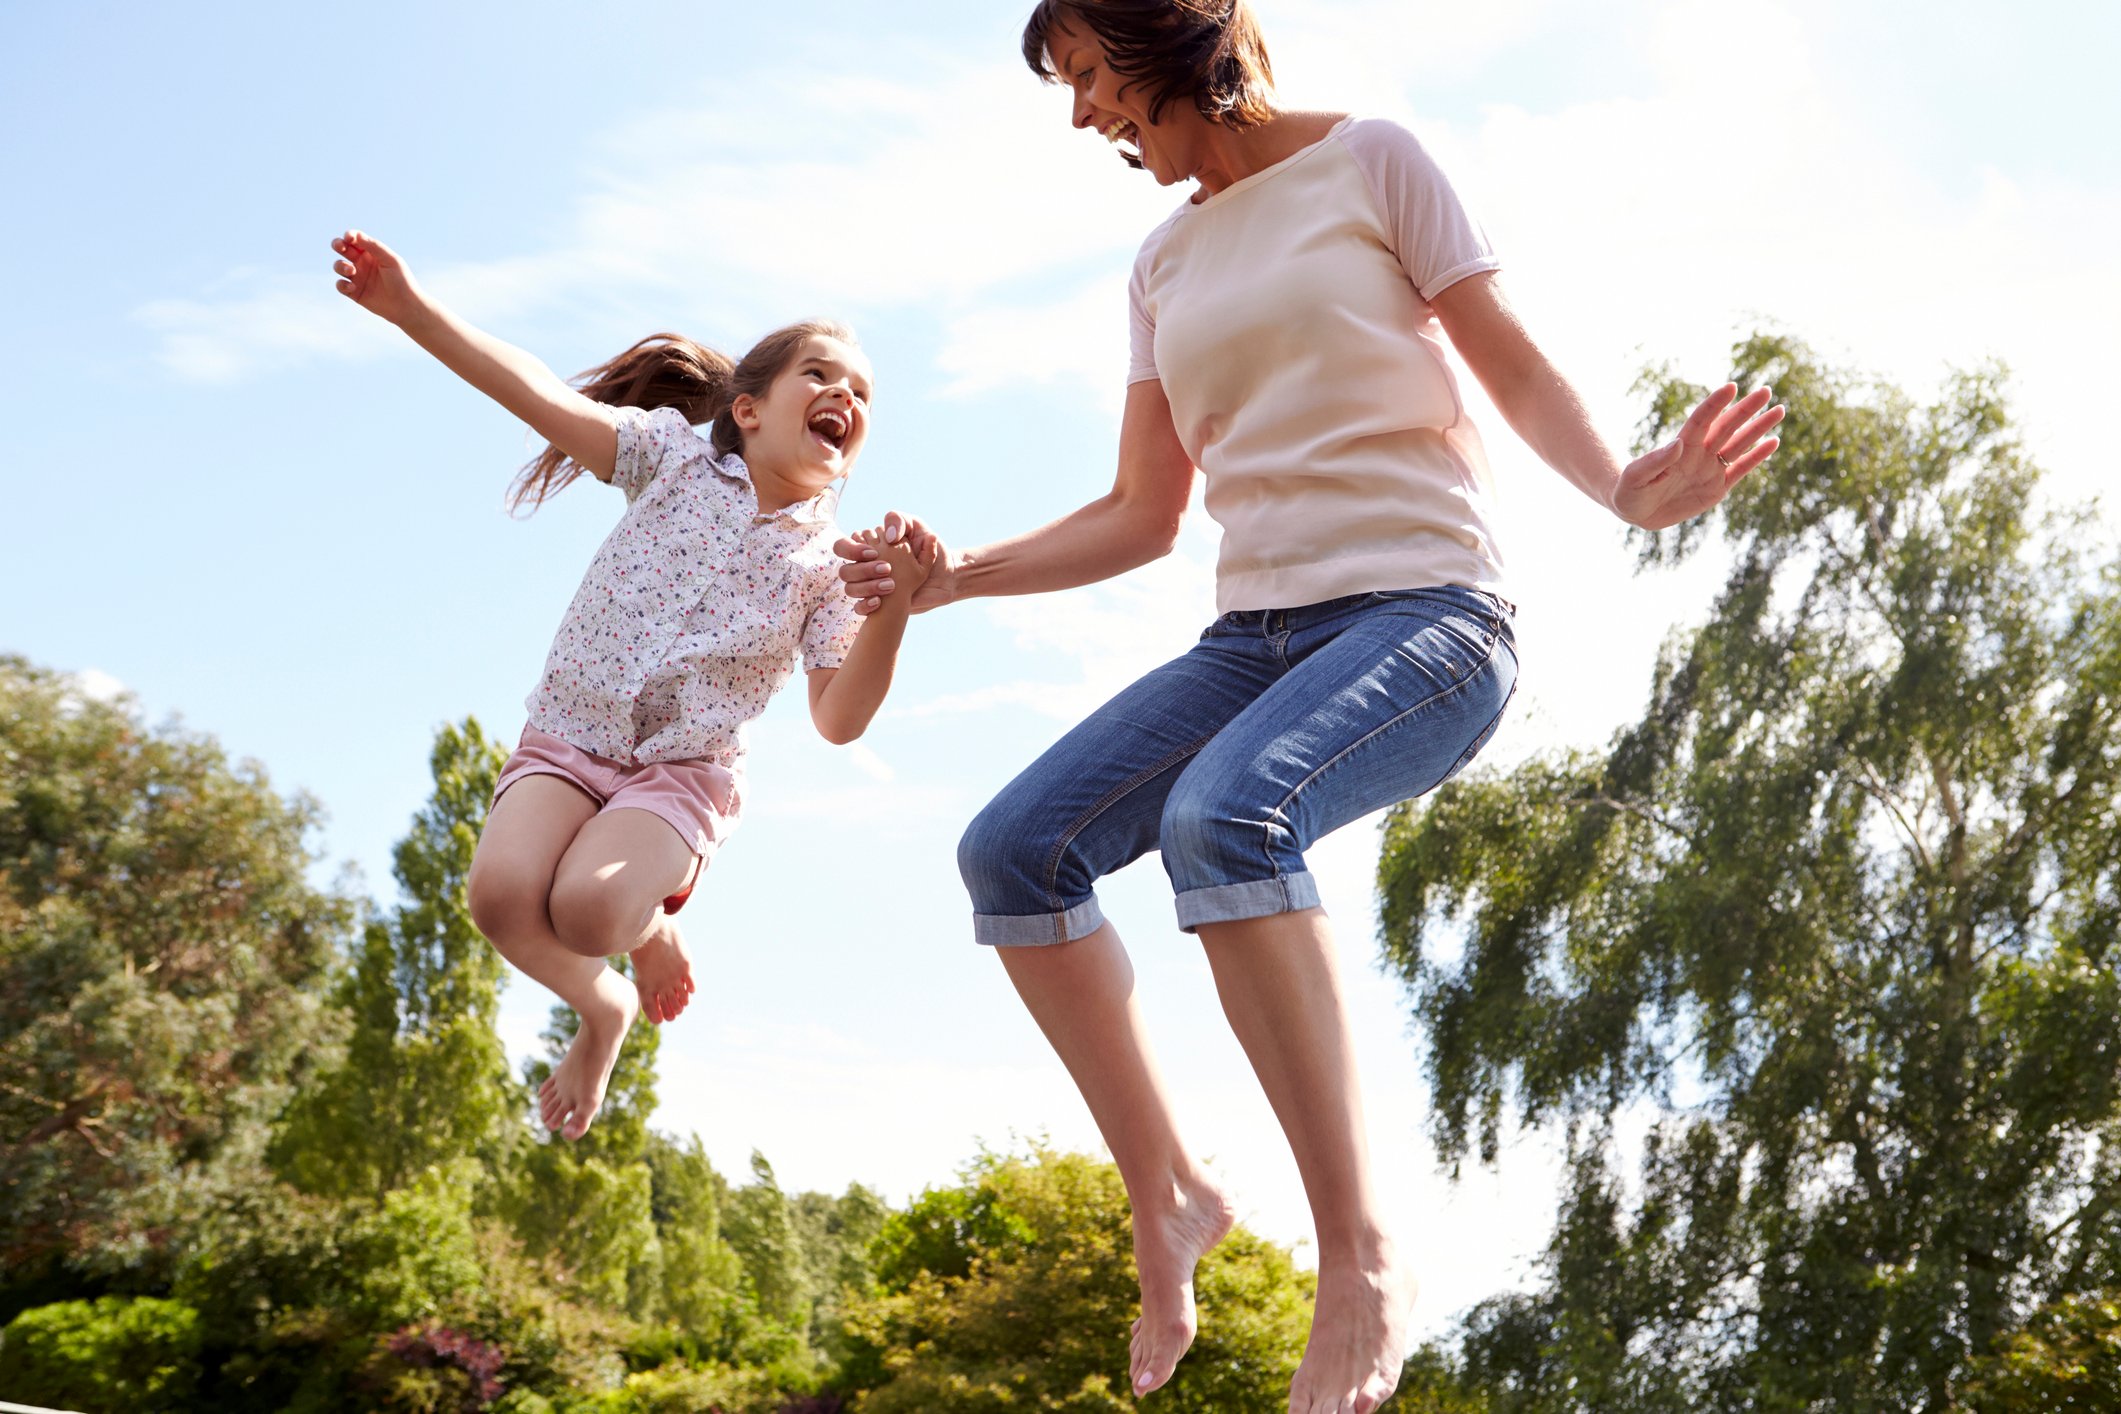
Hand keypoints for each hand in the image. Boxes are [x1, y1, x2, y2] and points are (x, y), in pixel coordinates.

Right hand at [330, 229, 426, 328]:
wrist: (406, 306)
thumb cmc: (402, 281)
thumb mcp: (391, 260)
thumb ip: (375, 247)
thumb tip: (357, 235)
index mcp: (372, 253)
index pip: (357, 239)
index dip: (350, 236)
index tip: (348, 238)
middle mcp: (363, 263)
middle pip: (343, 249)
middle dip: (338, 245)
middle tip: (340, 247)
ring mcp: (358, 277)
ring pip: (339, 266)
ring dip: (340, 266)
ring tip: (351, 271)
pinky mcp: (354, 292)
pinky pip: (340, 285)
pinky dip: (342, 284)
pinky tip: (352, 287)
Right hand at [835, 510, 954, 615]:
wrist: (947, 575)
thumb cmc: (930, 550)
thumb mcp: (918, 529)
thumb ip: (899, 522)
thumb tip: (888, 537)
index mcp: (871, 547)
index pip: (845, 546)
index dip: (854, 550)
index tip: (874, 553)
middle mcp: (867, 567)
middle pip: (845, 570)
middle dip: (862, 569)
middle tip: (886, 569)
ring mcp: (871, 586)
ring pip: (850, 588)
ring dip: (866, 587)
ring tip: (890, 586)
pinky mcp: (879, 603)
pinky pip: (859, 608)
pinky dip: (866, 606)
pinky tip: (880, 602)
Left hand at [1611, 384, 1784, 530]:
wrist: (1635, 511)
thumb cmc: (1629, 491)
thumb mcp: (1635, 477)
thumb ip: (1654, 461)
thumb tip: (1677, 445)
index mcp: (1680, 447)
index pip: (1701, 421)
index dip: (1715, 405)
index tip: (1731, 387)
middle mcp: (1699, 453)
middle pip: (1727, 427)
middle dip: (1746, 409)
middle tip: (1766, 391)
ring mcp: (1710, 469)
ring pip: (1739, 444)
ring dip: (1758, 427)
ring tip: (1779, 410)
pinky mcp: (1717, 488)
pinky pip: (1741, 469)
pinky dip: (1757, 457)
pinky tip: (1774, 441)